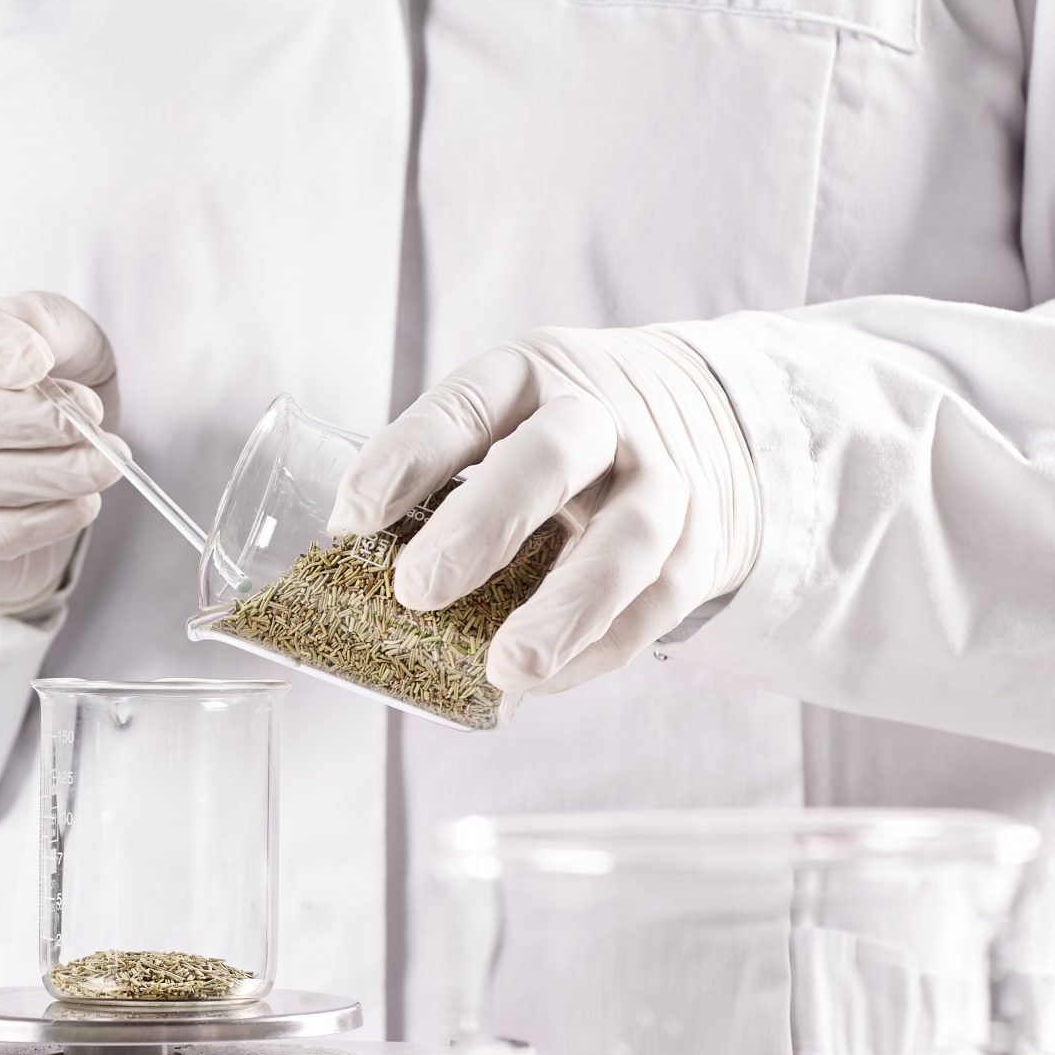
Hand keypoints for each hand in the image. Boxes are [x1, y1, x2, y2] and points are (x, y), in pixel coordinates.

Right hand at [0, 281, 124, 613]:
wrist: (27, 482)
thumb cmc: (32, 396)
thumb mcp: (62, 344)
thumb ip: (50, 322)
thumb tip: (29, 330)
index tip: (38, 362)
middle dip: (7, 419)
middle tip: (84, 425)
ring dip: (25, 477)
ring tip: (95, 468)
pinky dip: (15, 528)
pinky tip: (71, 510)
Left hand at [329, 326, 760, 692]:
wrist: (707, 417)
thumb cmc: (562, 435)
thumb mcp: (505, 415)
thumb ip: (438, 473)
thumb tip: (346, 549)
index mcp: (530, 374)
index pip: (467, 403)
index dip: (408, 456)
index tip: (353, 517)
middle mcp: (601, 415)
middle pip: (551, 457)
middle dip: (483, 524)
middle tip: (417, 591)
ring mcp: (661, 479)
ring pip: (626, 539)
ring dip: (566, 608)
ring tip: (505, 667)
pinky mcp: (698, 545)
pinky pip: (655, 602)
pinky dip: (600, 646)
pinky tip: (548, 680)